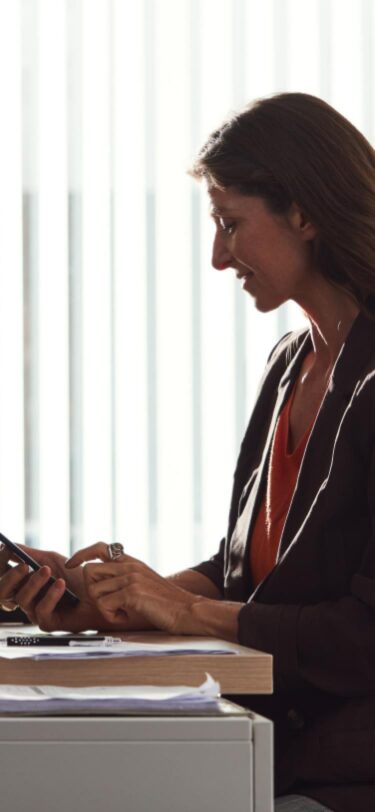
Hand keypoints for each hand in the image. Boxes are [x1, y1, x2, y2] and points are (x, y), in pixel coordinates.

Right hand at [0, 543, 115, 630]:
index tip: (6, 551)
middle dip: (11, 578)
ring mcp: (34, 612)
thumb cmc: (75, 576)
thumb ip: (29, 553)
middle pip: (3, 592)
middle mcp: (25, 599)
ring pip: (22, 599)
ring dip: (34, 583)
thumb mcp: (51, 559)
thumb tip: (9, 545)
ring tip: (48, 570)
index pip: (2, 577)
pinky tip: (60, 584)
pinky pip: (41, 610)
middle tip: (24, 566)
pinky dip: (50, 595)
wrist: (98, 591)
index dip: (2, 564)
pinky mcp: (47, 623)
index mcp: (22, 584)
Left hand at [66, 542, 199, 633]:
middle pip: (89, 571)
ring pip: (94, 590)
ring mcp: (131, 577)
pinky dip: (111, 616)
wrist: (188, 610)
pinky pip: (104, 604)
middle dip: (92, 591)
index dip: (81, 554)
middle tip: (109, 604)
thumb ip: (125, 577)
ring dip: (103, 607)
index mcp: (131, 561)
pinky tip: (126, 617)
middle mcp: (129, 565)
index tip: (71, 564)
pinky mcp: (133, 592)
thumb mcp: (144, 582)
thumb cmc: (166, 602)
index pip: (99, 547)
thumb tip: (100, 582)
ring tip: (121, 612)